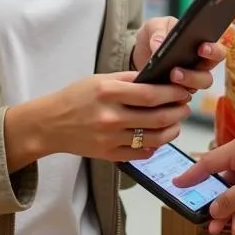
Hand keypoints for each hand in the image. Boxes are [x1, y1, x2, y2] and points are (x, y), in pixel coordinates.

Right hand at [38, 72, 191, 162]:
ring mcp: (110, 138)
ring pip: (154, 138)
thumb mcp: (100, 79)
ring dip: (172, 130)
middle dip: (178, 112)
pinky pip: (141, 153)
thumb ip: (129, 79)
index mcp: (108, 92)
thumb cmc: (76, 97)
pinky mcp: (109, 155)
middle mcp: (110, 116)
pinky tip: (158, 137)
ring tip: (176, 122)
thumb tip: (160, 79)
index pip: (151, 94)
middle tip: (185, 107)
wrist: (50, 124)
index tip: (183, 91)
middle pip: (157, 117)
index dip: (173, 93)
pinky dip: (155, 146)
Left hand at [131, 16, 226, 94]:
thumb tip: (159, 44)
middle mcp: (198, 68)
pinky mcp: (174, 95)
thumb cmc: (154, 34)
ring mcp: (187, 83)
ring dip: (184, 84)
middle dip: (194, 75)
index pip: (217, 52)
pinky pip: (176, 99)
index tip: (202, 48)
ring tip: (170, 76)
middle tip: (176, 71)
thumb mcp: (154, 26)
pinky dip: (169, 95)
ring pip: (194, 90)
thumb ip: (158, 31)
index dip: (213, 51)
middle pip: (207, 77)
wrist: (138, 52)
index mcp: (201, 47)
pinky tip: (158, 89)